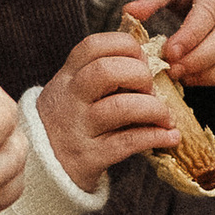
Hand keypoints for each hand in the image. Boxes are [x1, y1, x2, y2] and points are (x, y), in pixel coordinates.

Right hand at [39, 27, 181, 191]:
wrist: (43, 169)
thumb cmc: (70, 123)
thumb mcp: (73, 92)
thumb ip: (102, 76)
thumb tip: (152, 65)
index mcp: (67, 77)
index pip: (93, 46)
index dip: (126, 46)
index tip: (142, 61)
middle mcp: (69, 98)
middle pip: (106, 71)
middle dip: (140, 75)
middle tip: (152, 90)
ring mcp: (78, 128)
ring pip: (121, 107)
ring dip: (154, 109)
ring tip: (166, 117)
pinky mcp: (89, 157)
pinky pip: (128, 142)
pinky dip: (156, 137)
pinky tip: (170, 137)